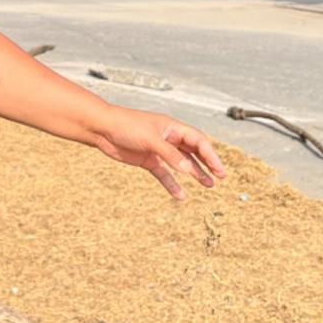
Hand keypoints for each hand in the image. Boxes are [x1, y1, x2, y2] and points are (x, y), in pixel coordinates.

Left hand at [90, 105, 226, 199]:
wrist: (102, 128)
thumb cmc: (126, 126)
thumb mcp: (150, 139)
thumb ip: (170, 154)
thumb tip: (189, 170)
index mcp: (172, 127)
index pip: (198, 140)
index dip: (211, 155)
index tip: (219, 170)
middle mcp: (168, 138)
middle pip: (193, 151)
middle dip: (207, 164)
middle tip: (220, 178)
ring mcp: (158, 149)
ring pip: (181, 163)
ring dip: (195, 174)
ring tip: (208, 185)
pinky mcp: (148, 160)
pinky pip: (164, 173)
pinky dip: (172, 184)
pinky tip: (180, 195)